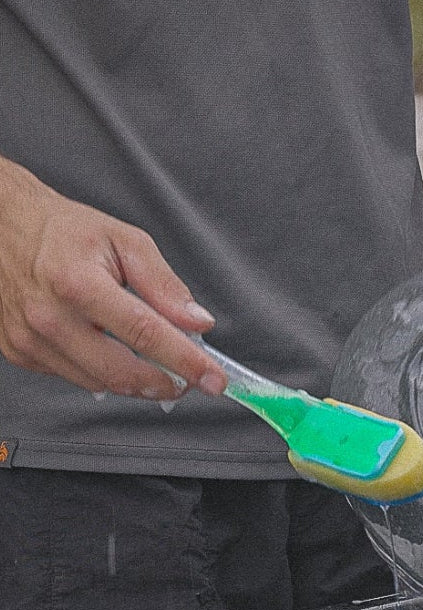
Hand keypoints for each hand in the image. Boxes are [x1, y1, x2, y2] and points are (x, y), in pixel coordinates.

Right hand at [0, 159, 224, 398]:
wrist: (2, 226)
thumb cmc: (64, 232)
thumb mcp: (124, 240)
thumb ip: (164, 283)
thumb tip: (197, 322)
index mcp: (78, 283)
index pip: (145, 333)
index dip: (186, 361)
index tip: (214, 379)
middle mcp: (49, 316)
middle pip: (121, 372)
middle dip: (165, 383)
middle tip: (189, 378)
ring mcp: (30, 339)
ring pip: (100, 383)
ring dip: (136, 380)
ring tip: (153, 360)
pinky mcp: (19, 352)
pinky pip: (75, 377)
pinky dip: (102, 371)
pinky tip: (109, 349)